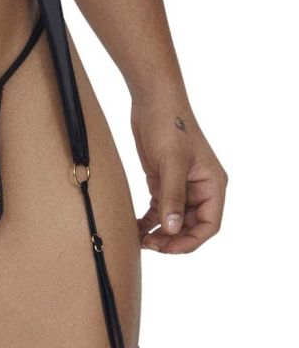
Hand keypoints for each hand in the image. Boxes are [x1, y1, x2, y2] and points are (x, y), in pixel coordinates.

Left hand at [130, 96, 227, 253]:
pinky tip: (134, 229)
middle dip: (171, 239)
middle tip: (148, 246)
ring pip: (173, 221)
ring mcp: (181, 186)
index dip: (190, 241)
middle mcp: (200, 189)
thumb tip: (172, 229)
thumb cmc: (168, 124)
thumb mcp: (171, 162)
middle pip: (190, 227)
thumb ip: (172, 196)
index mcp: (213, 185)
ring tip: (138, 240)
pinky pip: (159, 210)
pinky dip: (148, 221)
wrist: (152, 99)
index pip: (209, 225)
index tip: (167, 248)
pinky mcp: (163, 181)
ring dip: (158, 234)